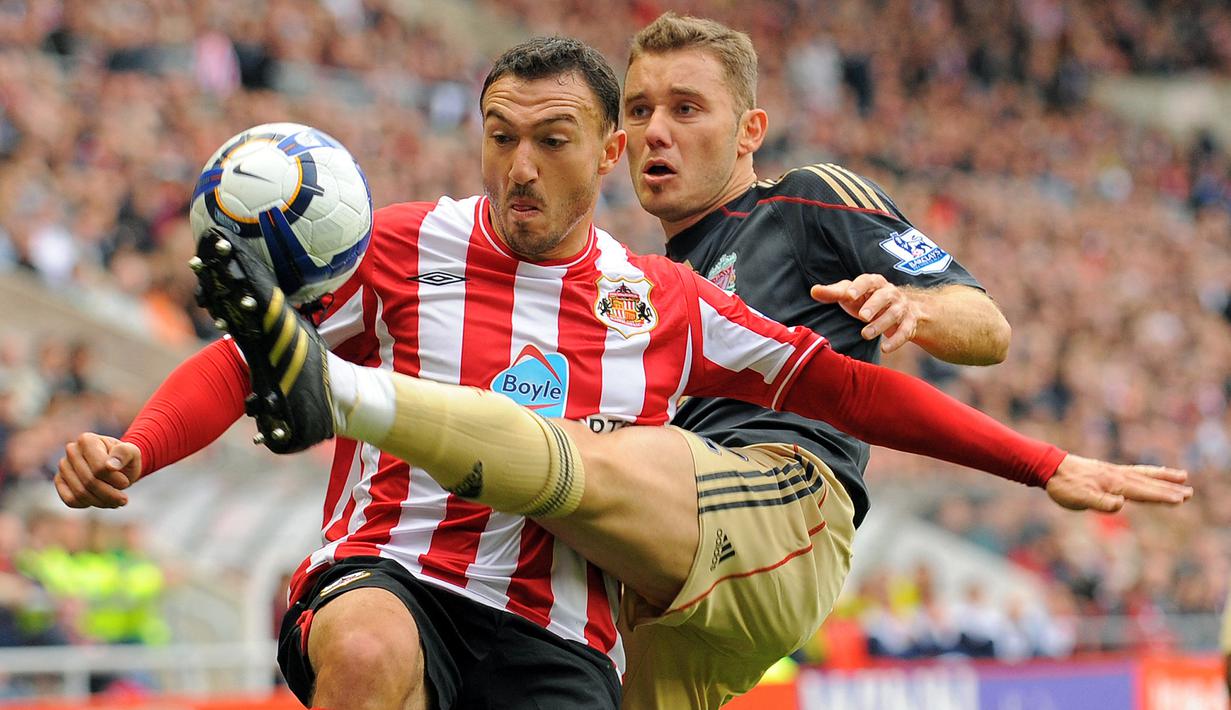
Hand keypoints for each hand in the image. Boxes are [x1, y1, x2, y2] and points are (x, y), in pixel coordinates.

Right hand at [54, 433, 142, 508]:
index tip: (126, 483)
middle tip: (123, 500)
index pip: (100, 468)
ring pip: (80, 493)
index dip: (115, 481)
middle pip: (90, 482)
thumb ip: (125, 454)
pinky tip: (100, 500)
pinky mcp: (59, 480)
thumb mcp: (132, 453)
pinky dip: (88, 504)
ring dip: (102, 502)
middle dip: (110, 495)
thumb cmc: (124, 459)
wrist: (116, 466)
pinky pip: (70, 500)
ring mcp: (63, 466)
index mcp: (87, 440)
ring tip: (115, 501)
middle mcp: (71, 450)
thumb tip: (110, 466)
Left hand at [811, 274, 919, 352]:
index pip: (867, 280)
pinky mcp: (909, 323)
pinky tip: (885, 348)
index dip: (859, 287)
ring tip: (865, 334)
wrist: (902, 309)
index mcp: (874, 282)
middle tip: (862, 316)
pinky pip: (905, 331)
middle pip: (884, 296)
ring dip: (881, 324)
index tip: (848, 295)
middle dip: (874, 305)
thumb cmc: (868, 300)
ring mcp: (901, 307)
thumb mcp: (851, 296)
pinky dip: (896, 340)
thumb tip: (813, 290)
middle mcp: (890, 292)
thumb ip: (833, 293)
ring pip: (894, 314)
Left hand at [1044, 454, 1191, 511]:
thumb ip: (1100, 502)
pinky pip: (1134, 470)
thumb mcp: (1079, 498)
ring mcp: (1113, 471)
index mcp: (1114, 484)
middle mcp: (1117, 476)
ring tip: (1182, 476)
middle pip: (1148, 482)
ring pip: (1144, 474)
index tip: (1180, 499)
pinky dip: (1147, 472)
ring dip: (1163, 477)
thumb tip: (1121, 504)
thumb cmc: (1063, 486)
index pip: (1143, 492)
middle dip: (1169, 488)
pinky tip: (1150, 474)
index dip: (1161, 497)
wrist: (1049, 466)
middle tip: (1190, 492)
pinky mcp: (1107, 470)